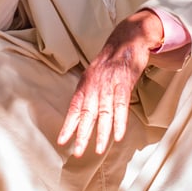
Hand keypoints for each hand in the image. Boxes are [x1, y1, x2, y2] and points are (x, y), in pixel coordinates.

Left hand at [57, 10, 163, 157]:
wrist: (128, 38)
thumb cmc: (112, 60)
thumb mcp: (95, 74)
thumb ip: (89, 92)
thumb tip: (81, 113)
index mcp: (86, 83)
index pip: (74, 107)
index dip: (68, 125)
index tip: (62, 142)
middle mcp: (95, 84)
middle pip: (87, 113)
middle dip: (82, 134)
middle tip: (77, 152)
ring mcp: (109, 83)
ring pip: (104, 112)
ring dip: (101, 133)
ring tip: (98, 150)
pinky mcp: (125, 82)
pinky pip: (121, 104)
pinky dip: (120, 121)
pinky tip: (118, 136)